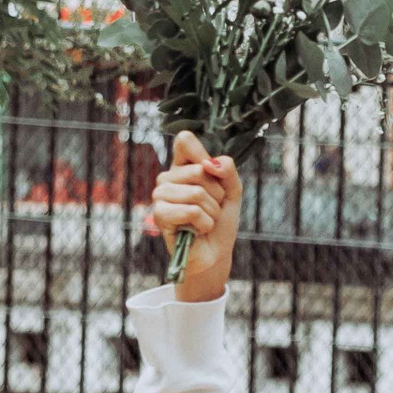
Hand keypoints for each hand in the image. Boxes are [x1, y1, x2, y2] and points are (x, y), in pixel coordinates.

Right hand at [145, 131, 240, 300]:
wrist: (215, 252)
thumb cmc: (220, 220)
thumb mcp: (233, 190)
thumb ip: (227, 169)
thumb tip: (209, 164)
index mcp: (183, 167)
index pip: (185, 140)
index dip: (202, 153)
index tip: (213, 171)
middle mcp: (168, 178)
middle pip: (199, 170)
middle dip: (217, 193)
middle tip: (213, 207)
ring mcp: (160, 195)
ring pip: (197, 192)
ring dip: (212, 211)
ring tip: (206, 220)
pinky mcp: (159, 214)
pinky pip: (191, 210)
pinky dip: (205, 223)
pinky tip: (198, 230)